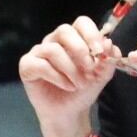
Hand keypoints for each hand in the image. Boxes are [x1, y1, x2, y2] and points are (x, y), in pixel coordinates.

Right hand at [20, 18, 120, 136]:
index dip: (91, 33)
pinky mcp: (27, 66)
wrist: (69, 113)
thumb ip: (108, 60)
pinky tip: (67, 86)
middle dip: (80, 49)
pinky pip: (41, 65)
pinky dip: (57, 77)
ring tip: (80, 84)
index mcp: (73, 38)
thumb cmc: (82, 90)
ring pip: (53, 50)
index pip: (81, 23)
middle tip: (90, 68)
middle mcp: (54, 41)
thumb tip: (109, 44)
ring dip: (70, 69)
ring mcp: (38, 52)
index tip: (100, 51)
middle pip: (64, 31)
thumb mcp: (101, 76)